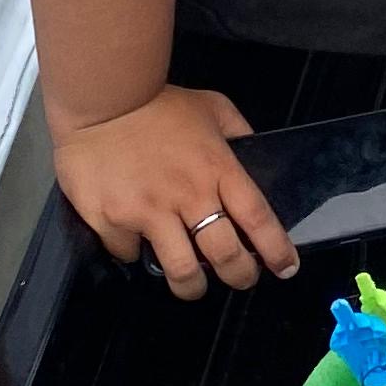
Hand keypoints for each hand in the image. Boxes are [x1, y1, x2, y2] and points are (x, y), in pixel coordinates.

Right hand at [53, 87, 295, 299]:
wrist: (100, 99)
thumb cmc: (157, 103)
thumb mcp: (212, 107)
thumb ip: (236, 132)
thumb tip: (253, 150)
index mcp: (217, 169)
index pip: (258, 219)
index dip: (276, 249)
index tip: (285, 268)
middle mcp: (187, 196)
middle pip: (224, 255)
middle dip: (239, 276)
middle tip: (241, 280)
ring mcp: (148, 212)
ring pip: (180, 270)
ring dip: (191, 285)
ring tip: (193, 285)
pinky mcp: (111, 220)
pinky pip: (128, 253)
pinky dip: (134, 253)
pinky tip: (137, 244)